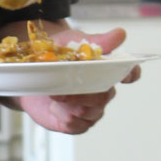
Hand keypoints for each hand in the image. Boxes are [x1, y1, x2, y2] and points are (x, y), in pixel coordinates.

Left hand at [17, 26, 139, 135]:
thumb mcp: (72, 42)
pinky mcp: (77, 123)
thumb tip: (120, 34)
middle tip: (63, 86)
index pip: (129, 73)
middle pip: (105, 96)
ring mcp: (91, 109)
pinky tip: (54, 107)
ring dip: (69, 104)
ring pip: (89, 112)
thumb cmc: (55, 55)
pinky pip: (77, 125)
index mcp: (106, 69)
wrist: (30, 73)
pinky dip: (63, 116)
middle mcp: (103, 91)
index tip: (125, 76)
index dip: (130, 75)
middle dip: (83, 93)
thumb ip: (97, 41)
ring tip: (54, 94)